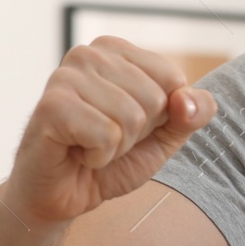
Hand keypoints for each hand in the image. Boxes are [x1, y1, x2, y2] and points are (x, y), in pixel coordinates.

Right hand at [3, 36, 216, 228]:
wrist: (63, 194)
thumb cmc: (111, 160)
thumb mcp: (166, 136)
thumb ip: (193, 113)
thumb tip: (188, 99)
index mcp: (117, 51)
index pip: (173, 78)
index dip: (161, 116)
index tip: (129, 126)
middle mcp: (89, 54)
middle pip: (155, 99)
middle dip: (137, 132)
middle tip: (105, 138)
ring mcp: (65, 76)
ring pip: (132, 117)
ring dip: (117, 146)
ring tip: (89, 145)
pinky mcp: (51, 105)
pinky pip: (106, 135)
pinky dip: (98, 156)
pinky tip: (76, 153)